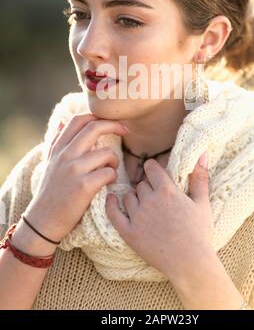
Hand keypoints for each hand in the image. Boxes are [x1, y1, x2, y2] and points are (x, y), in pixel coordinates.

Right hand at [24, 114, 127, 242]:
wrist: (43, 221)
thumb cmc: (51, 192)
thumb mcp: (49, 163)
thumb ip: (56, 142)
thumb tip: (61, 122)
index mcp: (59, 148)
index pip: (79, 120)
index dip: (99, 116)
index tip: (112, 121)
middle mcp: (66, 155)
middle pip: (94, 128)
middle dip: (115, 126)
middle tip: (126, 131)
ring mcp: (74, 170)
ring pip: (107, 153)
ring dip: (115, 160)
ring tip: (111, 169)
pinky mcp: (83, 186)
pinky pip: (109, 173)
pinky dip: (113, 177)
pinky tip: (108, 183)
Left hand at [105, 152, 214, 279]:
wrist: (191, 263)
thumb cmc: (200, 233)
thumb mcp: (203, 202)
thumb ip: (200, 176)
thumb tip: (202, 153)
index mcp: (167, 190)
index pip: (151, 167)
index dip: (153, 169)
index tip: (156, 174)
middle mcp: (150, 200)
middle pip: (141, 183)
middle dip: (147, 187)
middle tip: (156, 197)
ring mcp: (138, 217)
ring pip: (128, 196)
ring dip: (134, 198)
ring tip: (144, 206)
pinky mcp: (129, 233)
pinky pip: (113, 214)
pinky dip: (111, 205)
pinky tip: (112, 199)